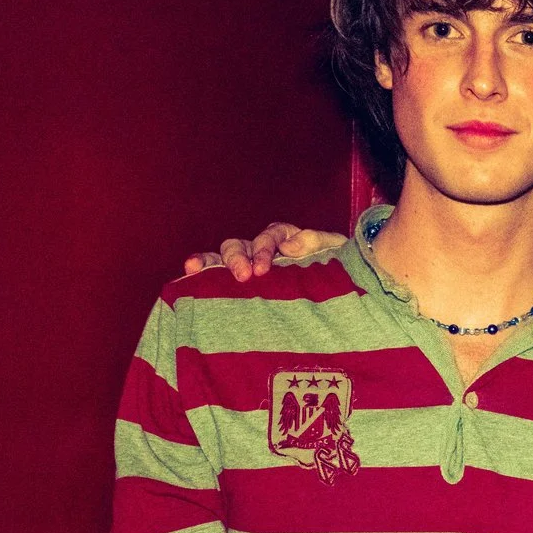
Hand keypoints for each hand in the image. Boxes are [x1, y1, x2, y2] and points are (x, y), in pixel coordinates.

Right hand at [180, 221, 345, 281]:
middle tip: (244, 276)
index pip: (268, 237)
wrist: (346, 294)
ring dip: (209, 262)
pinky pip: (216, 277)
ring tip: (193, 268)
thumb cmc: (339, 269)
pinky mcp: (242, 286)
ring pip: (222, 257)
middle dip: (237, 258)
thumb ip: (315, 241)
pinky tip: (187, 277)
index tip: (263, 269)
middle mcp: (262, 250)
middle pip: (239, 245)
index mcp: (284, 239)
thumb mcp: (335, 250)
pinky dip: (201, 274)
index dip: (263, 249)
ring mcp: (249, 267)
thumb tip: (287, 246)